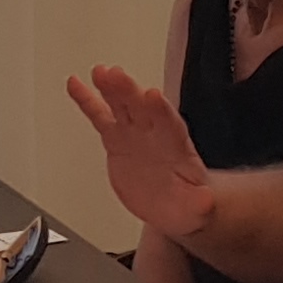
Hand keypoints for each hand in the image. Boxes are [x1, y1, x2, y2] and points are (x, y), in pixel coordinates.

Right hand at [67, 66, 216, 241]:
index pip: (169, 125)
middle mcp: (155, 134)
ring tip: (99, 73)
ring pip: (122, 106)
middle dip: (130, 91)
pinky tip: (76, 84)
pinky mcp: (116, 140)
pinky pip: (100, 117)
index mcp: (177, 147)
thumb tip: (206, 200)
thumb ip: (200, 203)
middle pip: (142, 108)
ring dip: (111, 88)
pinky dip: (88, 100)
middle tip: (116, 75)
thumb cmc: (186, 203)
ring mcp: (134, 134)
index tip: (152, 96)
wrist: (172, 205)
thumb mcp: (197, 209)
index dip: (160, 110)